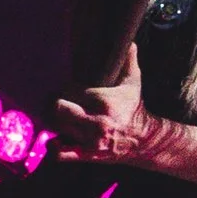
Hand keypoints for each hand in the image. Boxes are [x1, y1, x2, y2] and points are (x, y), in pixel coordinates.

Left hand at [52, 44, 186, 167]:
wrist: (144, 140)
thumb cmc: (134, 109)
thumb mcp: (134, 84)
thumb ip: (129, 62)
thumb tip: (130, 42)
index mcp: (106, 101)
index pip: (71, 90)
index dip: (64, 89)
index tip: (66, 89)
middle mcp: (98, 121)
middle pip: (60, 108)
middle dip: (55, 102)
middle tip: (55, 100)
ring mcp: (91, 140)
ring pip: (58, 126)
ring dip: (53, 120)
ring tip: (56, 115)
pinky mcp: (88, 155)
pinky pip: (62, 154)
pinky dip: (53, 147)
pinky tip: (54, 140)